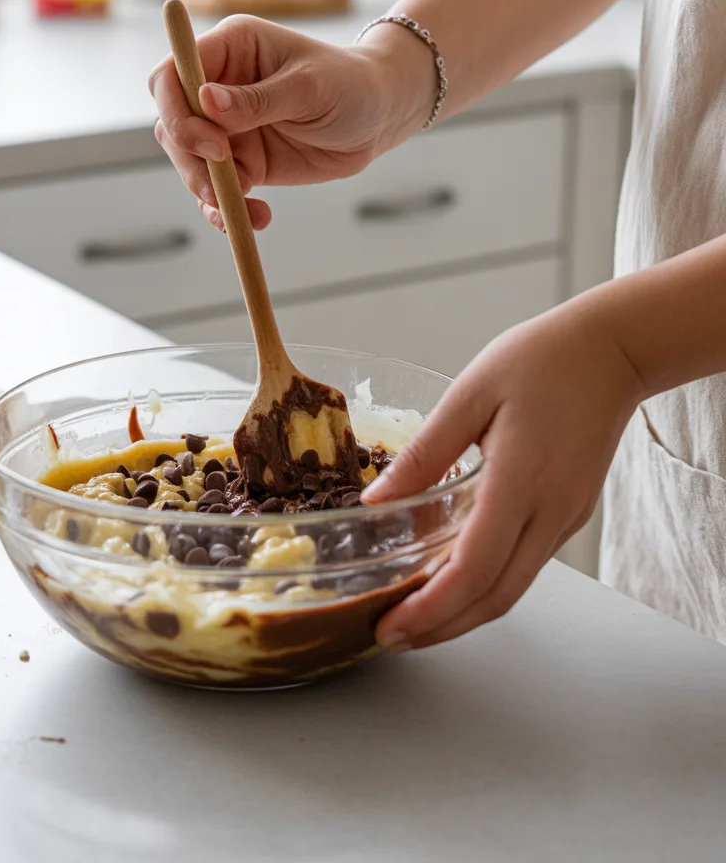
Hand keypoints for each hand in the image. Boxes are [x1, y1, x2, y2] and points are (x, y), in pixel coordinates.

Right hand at [148, 14, 425, 230]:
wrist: (378, 117)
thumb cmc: (350, 85)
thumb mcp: (310, 88)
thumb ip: (258, 99)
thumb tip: (206, 102)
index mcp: (230, 49)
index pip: (173, 74)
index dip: (176, 110)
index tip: (210, 143)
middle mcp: (218, 86)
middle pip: (173, 123)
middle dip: (190, 159)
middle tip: (224, 183)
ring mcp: (226, 127)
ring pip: (189, 162)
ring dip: (207, 190)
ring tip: (243, 207)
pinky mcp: (241, 162)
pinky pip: (216, 190)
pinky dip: (227, 210)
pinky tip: (255, 218)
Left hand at [361, 298, 643, 651]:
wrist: (612, 350)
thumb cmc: (541, 360)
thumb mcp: (470, 393)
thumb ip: (424, 453)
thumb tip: (376, 503)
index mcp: (521, 479)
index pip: (475, 569)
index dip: (430, 609)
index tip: (390, 625)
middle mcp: (549, 510)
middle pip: (496, 598)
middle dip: (440, 629)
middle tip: (390, 637)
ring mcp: (565, 517)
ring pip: (513, 589)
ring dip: (462, 614)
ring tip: (412, 617)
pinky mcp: (569, 513)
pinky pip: (525, 565)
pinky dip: (485, 586)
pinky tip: (452, 579)